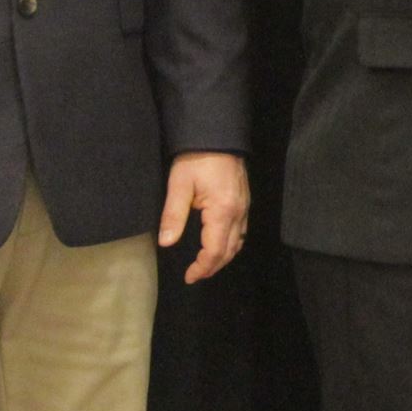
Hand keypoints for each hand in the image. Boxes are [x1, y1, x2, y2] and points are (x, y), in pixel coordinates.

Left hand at [160, 151, 249, 284]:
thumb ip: (173, 215)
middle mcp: (238, 212)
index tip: (188, 276)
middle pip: (229, 251)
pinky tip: (219, 243)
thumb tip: (166, 243)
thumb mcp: (179, 184)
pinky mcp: (244, 200)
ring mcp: (244, 206)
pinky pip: (242, 231)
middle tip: (194, 275)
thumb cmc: (196, 158)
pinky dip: (231, 244)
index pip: (214, 251)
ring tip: (205, 264)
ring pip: (238, 242)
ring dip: (223, 257)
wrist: (216, 134)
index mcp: (222, 211)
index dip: (202, 268)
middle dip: (212, 267)